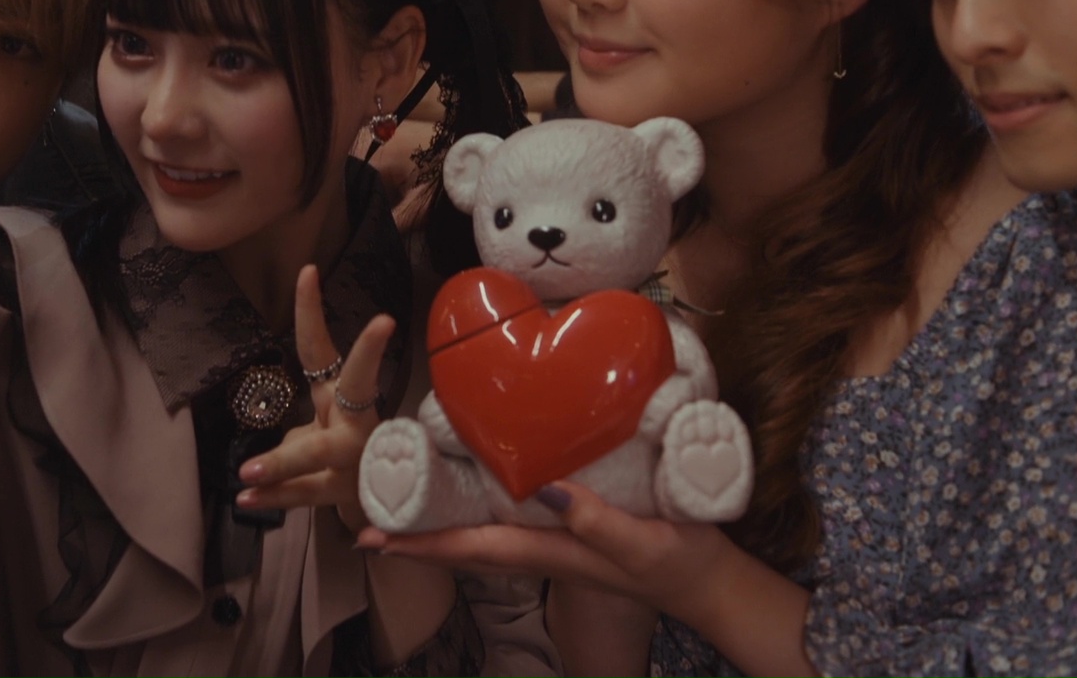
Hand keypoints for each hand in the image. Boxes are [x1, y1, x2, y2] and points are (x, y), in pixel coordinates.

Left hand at [237, 264, 393, 528]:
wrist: (385, 506)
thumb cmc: (348, 459)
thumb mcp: (325, 433)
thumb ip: (302, 432)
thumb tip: (276, 443)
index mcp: (343, 397)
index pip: (323, 348)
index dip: (313, 311)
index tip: (307, 271)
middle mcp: (354, 420)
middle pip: (359, 382)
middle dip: (370, 353)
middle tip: (384, 320)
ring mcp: (353, 457)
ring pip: (319, 453)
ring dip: (283, 461)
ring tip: (247, 471)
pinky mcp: (345, 493)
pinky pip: (304, 494)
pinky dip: (273, 498)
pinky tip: (245, 500)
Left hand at [356, 481, 732, 620]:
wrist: (710, 584)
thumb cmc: (678, 562)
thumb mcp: (640, 541)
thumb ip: (594, 520)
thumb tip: (543, 491)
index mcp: (550, 553)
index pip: (470, 547)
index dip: (420, 543)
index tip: (372, 537)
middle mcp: (542, 551)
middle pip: (464, 545)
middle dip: (415, 538)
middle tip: (366, 523)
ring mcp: (555, 545)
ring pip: (482, 536)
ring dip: (440, 526)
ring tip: (403, 508)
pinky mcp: (571, 532)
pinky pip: (510, 525)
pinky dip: (479, 513)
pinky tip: (475, 495)